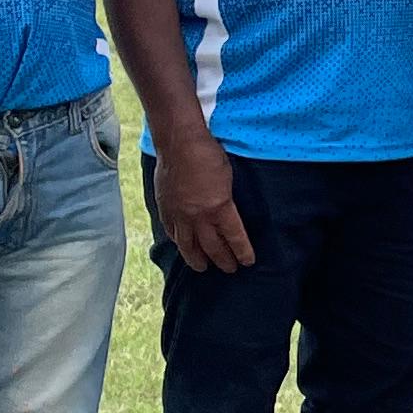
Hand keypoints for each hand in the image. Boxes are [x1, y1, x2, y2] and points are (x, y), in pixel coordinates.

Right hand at [154, 128, 254, 272]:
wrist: (179, 142)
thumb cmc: (208, 154)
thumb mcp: (228, 179)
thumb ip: (226, 202)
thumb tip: (226, 216)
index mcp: (219, 208)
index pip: (234, 239)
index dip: (242, 253)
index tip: (247, 262)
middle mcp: (198, 217)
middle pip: (212, 247)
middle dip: (223, 261)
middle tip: (229, 269)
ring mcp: (179, 215)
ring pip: (188, 246)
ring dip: (197, 259)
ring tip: (203, 268)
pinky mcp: (165, 209)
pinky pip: (172, 233)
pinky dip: (179, 243)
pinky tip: (183, 247)